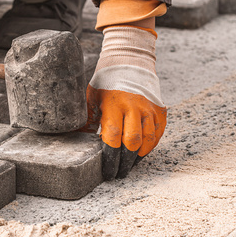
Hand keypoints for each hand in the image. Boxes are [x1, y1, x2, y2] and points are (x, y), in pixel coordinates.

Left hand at [83, 26, 166, 179]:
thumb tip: (76, 140)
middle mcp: (133, 106)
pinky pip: (158, 134)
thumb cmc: (105, 84)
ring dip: (138, 156)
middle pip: (132, 141)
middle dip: (125, 161)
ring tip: (129, 166)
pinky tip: (140, 154)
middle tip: (119, 173)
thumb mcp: (91, 97)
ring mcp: (148, 108)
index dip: (110, 156)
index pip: (113, 136)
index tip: (107, 170)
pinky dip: (150, 146)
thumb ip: (86, 118)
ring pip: (148, 139)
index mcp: (113, 104)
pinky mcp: (159, 110)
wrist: (128, 63)